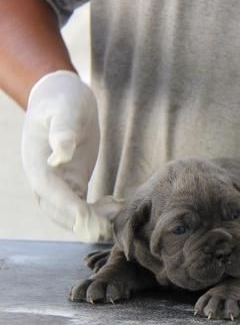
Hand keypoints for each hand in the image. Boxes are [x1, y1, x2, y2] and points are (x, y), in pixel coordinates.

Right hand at [21, 70, 120, 241]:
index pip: (48, 190)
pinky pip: (81, 207)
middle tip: (109, 225)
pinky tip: (116, 205)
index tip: (86, 217)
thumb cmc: (64, 100)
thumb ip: (63, 130)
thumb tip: (61, 152)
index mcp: (37, 161)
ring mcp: (58, 182)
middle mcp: (44, 177)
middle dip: (81, 222)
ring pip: (69, 214)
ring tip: (117, 212)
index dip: (66, 206)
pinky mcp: (73, 183)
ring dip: (91, 220)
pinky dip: (97, 213)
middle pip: (57, 210)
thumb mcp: (65, 110)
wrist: (65, 98)